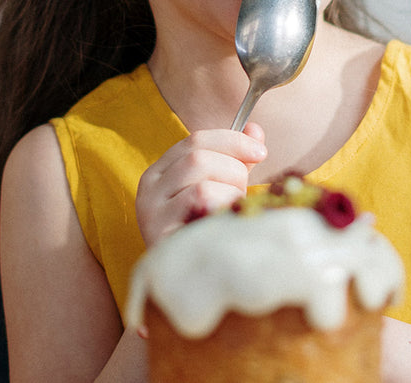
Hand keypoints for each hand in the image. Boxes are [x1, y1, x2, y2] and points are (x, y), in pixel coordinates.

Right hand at [135, 122, 266, 247]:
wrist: (187, 280)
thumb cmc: (204, 227)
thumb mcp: (220, 186)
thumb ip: (236, 157)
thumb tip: (254, 129)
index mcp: (161, 170)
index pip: (196, 139)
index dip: (233, 140)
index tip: (261, 152)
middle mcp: (149, 188)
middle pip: (198, 157)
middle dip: (233, 171)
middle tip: (242, 192)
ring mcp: (151, 214)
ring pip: (201, 183)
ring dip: (229, 194)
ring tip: (230, 211)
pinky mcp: (160, 237)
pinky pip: (200, 207)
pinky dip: (221, 209)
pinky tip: (224, 223)